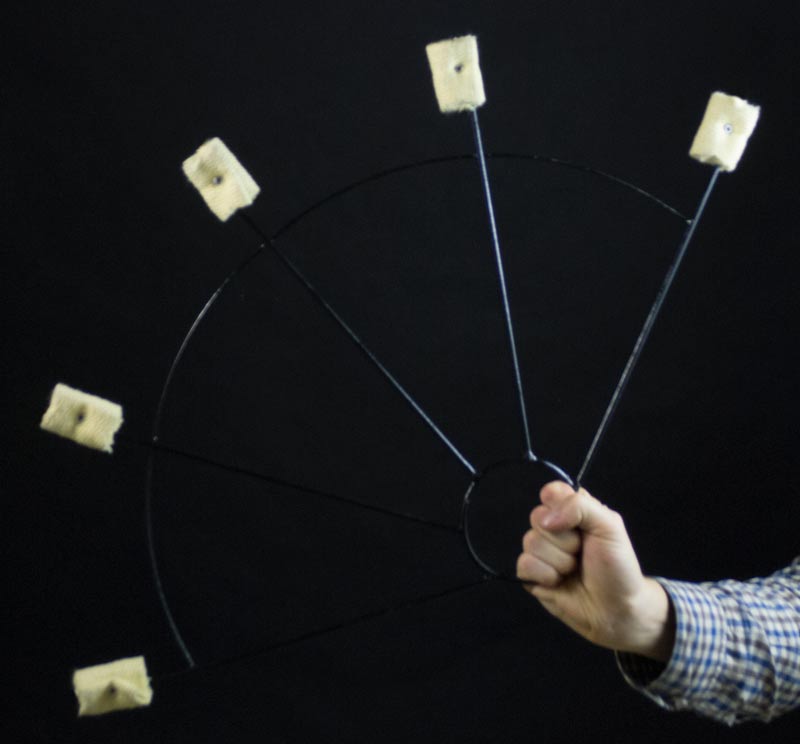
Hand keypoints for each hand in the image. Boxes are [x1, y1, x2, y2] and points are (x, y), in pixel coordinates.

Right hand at [516, 481, 674, 661]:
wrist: (617, 611)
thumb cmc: (618, 567)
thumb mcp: (610, 527)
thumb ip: (580, 507)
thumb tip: (546, 519)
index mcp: (573, 511)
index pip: (551, 492)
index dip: (559, 505)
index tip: (577, 523)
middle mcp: (554, 527)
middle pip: (537, 517)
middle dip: (564, 540)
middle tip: (581, 552)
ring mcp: (541, 551)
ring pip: (530, 542)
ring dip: (558, 561)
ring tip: (574, 570)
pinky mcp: (531, 575)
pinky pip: (524, 564)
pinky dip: (544, 575)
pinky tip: (559, 583)